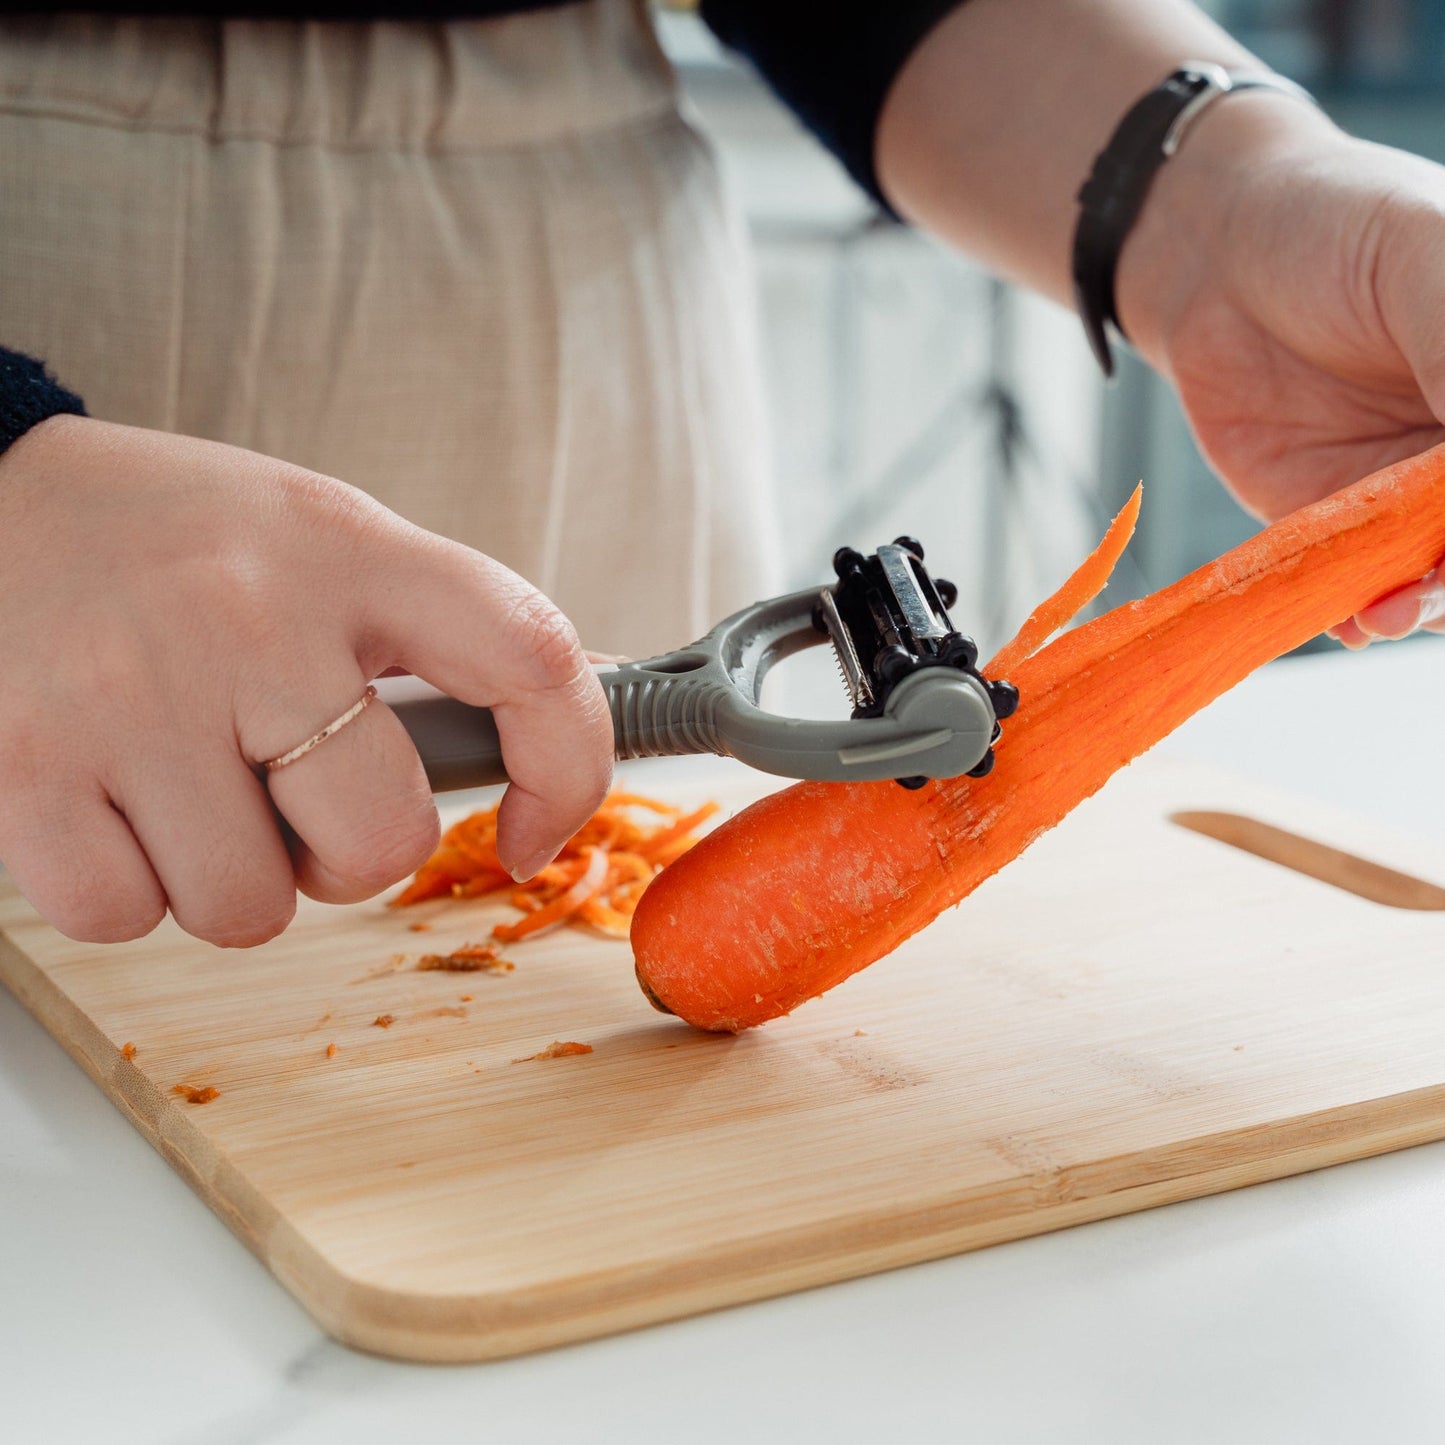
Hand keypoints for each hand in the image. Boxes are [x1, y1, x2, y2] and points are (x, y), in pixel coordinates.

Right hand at [0, 416, 611, 945]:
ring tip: (181, 783)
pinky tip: (104, 800)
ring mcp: (134, 693)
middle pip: (382, 839)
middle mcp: (250, 616)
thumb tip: (531, 759)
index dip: (569, 768)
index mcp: (348, 549)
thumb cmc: (168, 539)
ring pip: (249, 907)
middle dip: (347, 858)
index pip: (529, 656)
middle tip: (290, 798)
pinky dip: (124, 889)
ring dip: (230, 879)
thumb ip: (418, 634)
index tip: (535, 833)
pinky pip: (123, 915)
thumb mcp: (316, 539)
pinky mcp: (26, 763)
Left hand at [1116, 92, 1444, 645]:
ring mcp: (1405, 486)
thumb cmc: (1333, 223)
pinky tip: (1348, 621)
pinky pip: (1355, 578)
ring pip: (1433, 570)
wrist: (1211, 252)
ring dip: (1418, 607)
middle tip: (1429, 589)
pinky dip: (1354, 608)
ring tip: (1384, 616)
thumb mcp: (1425, 262)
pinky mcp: (1332, 514)